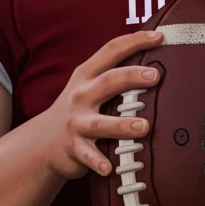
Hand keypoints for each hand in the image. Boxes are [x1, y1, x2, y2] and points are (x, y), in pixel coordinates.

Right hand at [40, 29, 162, 181]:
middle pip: (108, 81)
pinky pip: (87, 155)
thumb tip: (157, 61)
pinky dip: (98, 162)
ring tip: (144, 127)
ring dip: (122, 125)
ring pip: (101, 123)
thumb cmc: (80, 108)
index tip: (160, 36)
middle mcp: (81, 95)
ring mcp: (76, 122)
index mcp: (87, 74)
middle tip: (155, 75)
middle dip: (131, 77)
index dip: (134, 41)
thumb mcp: (89, 85)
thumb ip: (115, 74)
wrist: (44, 142)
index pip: (111, 50)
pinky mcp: (74, 147)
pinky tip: (108, 169)